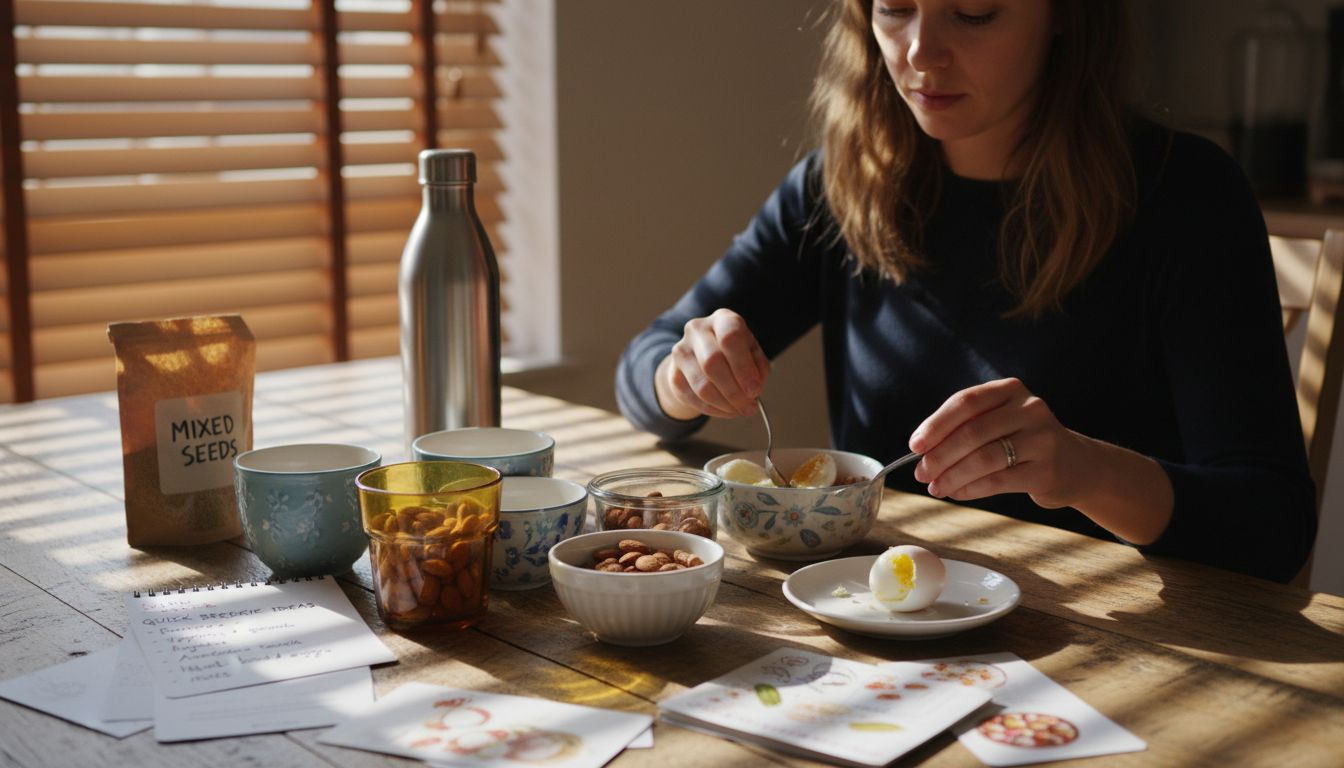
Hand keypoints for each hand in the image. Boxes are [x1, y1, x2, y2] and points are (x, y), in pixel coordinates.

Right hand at [655, 308, 770, 418]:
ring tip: (739, 410)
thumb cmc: (735, 354)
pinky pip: (693, 398)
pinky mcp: (673, 373)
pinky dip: (713, 409)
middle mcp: (697, 329)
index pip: (730, 338)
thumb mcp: (752, 353)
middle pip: (712, 362)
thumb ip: (758, 368)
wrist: (702, 357)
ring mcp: (681, 351)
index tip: (755, 391)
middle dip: (734, 391)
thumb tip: (753, 390)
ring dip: (725, 404)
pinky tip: (726, 410)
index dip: (744, 368)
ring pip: (702, 385)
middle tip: (749, 408)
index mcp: (722, 319)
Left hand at [908, 378, 1084, 508]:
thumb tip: (921, 450)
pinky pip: (998, 481)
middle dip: (940, 456)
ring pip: (984, 459)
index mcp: (1011, 390)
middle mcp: (1029, 409)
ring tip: (935, 487)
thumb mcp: (999, 421)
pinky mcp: (1046, 470)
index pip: (966, 402)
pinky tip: (956, 493)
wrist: (1075, 465)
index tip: (915, 445)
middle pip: (972, 432)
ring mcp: (1042, 439)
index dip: (936, 424)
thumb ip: (966, 427)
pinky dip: (971, 489)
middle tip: (921, 473)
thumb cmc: (1022, 441)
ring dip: (952, 476)